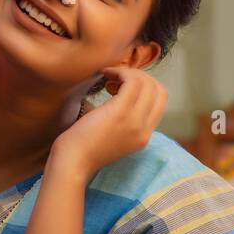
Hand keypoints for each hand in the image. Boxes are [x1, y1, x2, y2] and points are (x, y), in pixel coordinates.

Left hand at [51, 66, 167, 178]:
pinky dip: (119, 72)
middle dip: (139, 77)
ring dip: (128, 73)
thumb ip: (126, 122)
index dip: (145, 87)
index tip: (123, 86)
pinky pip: (131, 81)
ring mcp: (135, 121)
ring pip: (146, 83)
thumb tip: (123, 95)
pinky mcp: (120, 112)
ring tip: (109, 77)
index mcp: (145, 136)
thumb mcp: (115, 137)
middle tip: (117, 78)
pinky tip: (105, 74)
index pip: (160, 101)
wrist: (73, 162)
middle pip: (157, 90)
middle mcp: (145, 129)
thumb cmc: (85, 149)